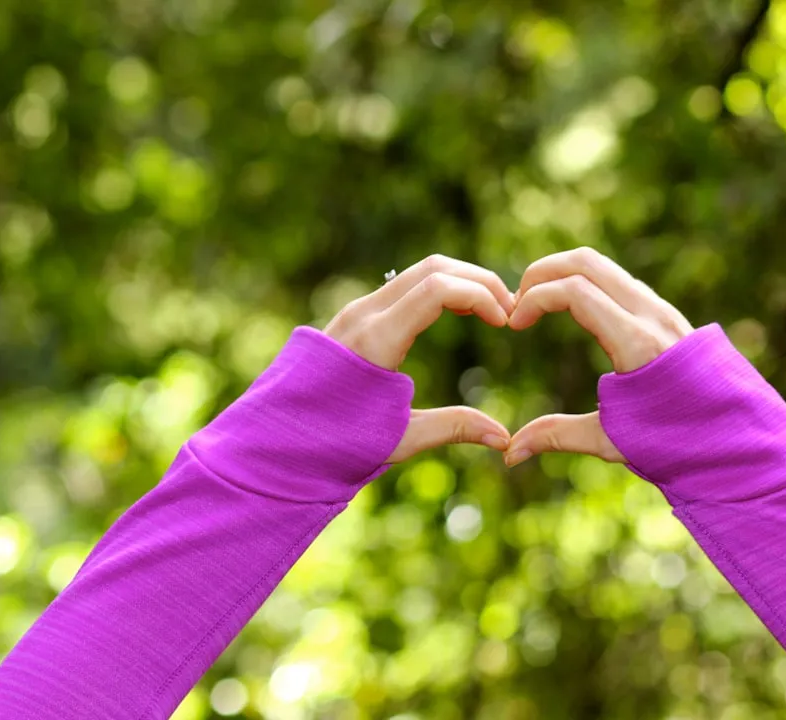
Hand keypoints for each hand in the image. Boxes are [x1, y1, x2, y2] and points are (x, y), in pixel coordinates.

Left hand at [324, 254, 515, 462]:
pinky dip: (439, 289)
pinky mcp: (355, 317)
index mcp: (376, 340)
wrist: (277, 440)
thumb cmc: (335, 444)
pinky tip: (459, 313)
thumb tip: (504, 439)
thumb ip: (454, 428)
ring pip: (419, 272)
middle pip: (434, 268)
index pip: (439, 289)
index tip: (505, 323)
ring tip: (490, 311)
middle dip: (479, 281)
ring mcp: (356, 311)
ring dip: (460, 282)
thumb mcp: (400, 438)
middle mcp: (364, 315)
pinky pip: (404, 287)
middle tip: (509, 310)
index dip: (482, 296)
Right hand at [504, 247, 693, 465]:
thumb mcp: (612, 440)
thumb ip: (558, 435)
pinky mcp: (666, 314)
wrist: (736, 439)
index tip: (514, 325)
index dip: (534, 299)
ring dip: (564, 273)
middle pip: (586, 261)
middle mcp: (652, 316)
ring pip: (604, 265)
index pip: (574, 291)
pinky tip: (570, 309)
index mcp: (637, 343)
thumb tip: (512, 453)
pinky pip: (619, 280)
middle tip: (518, 301)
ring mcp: (662, 310)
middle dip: (542, 272)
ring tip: (537, 303)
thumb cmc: (677, 444)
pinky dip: (586, 282)